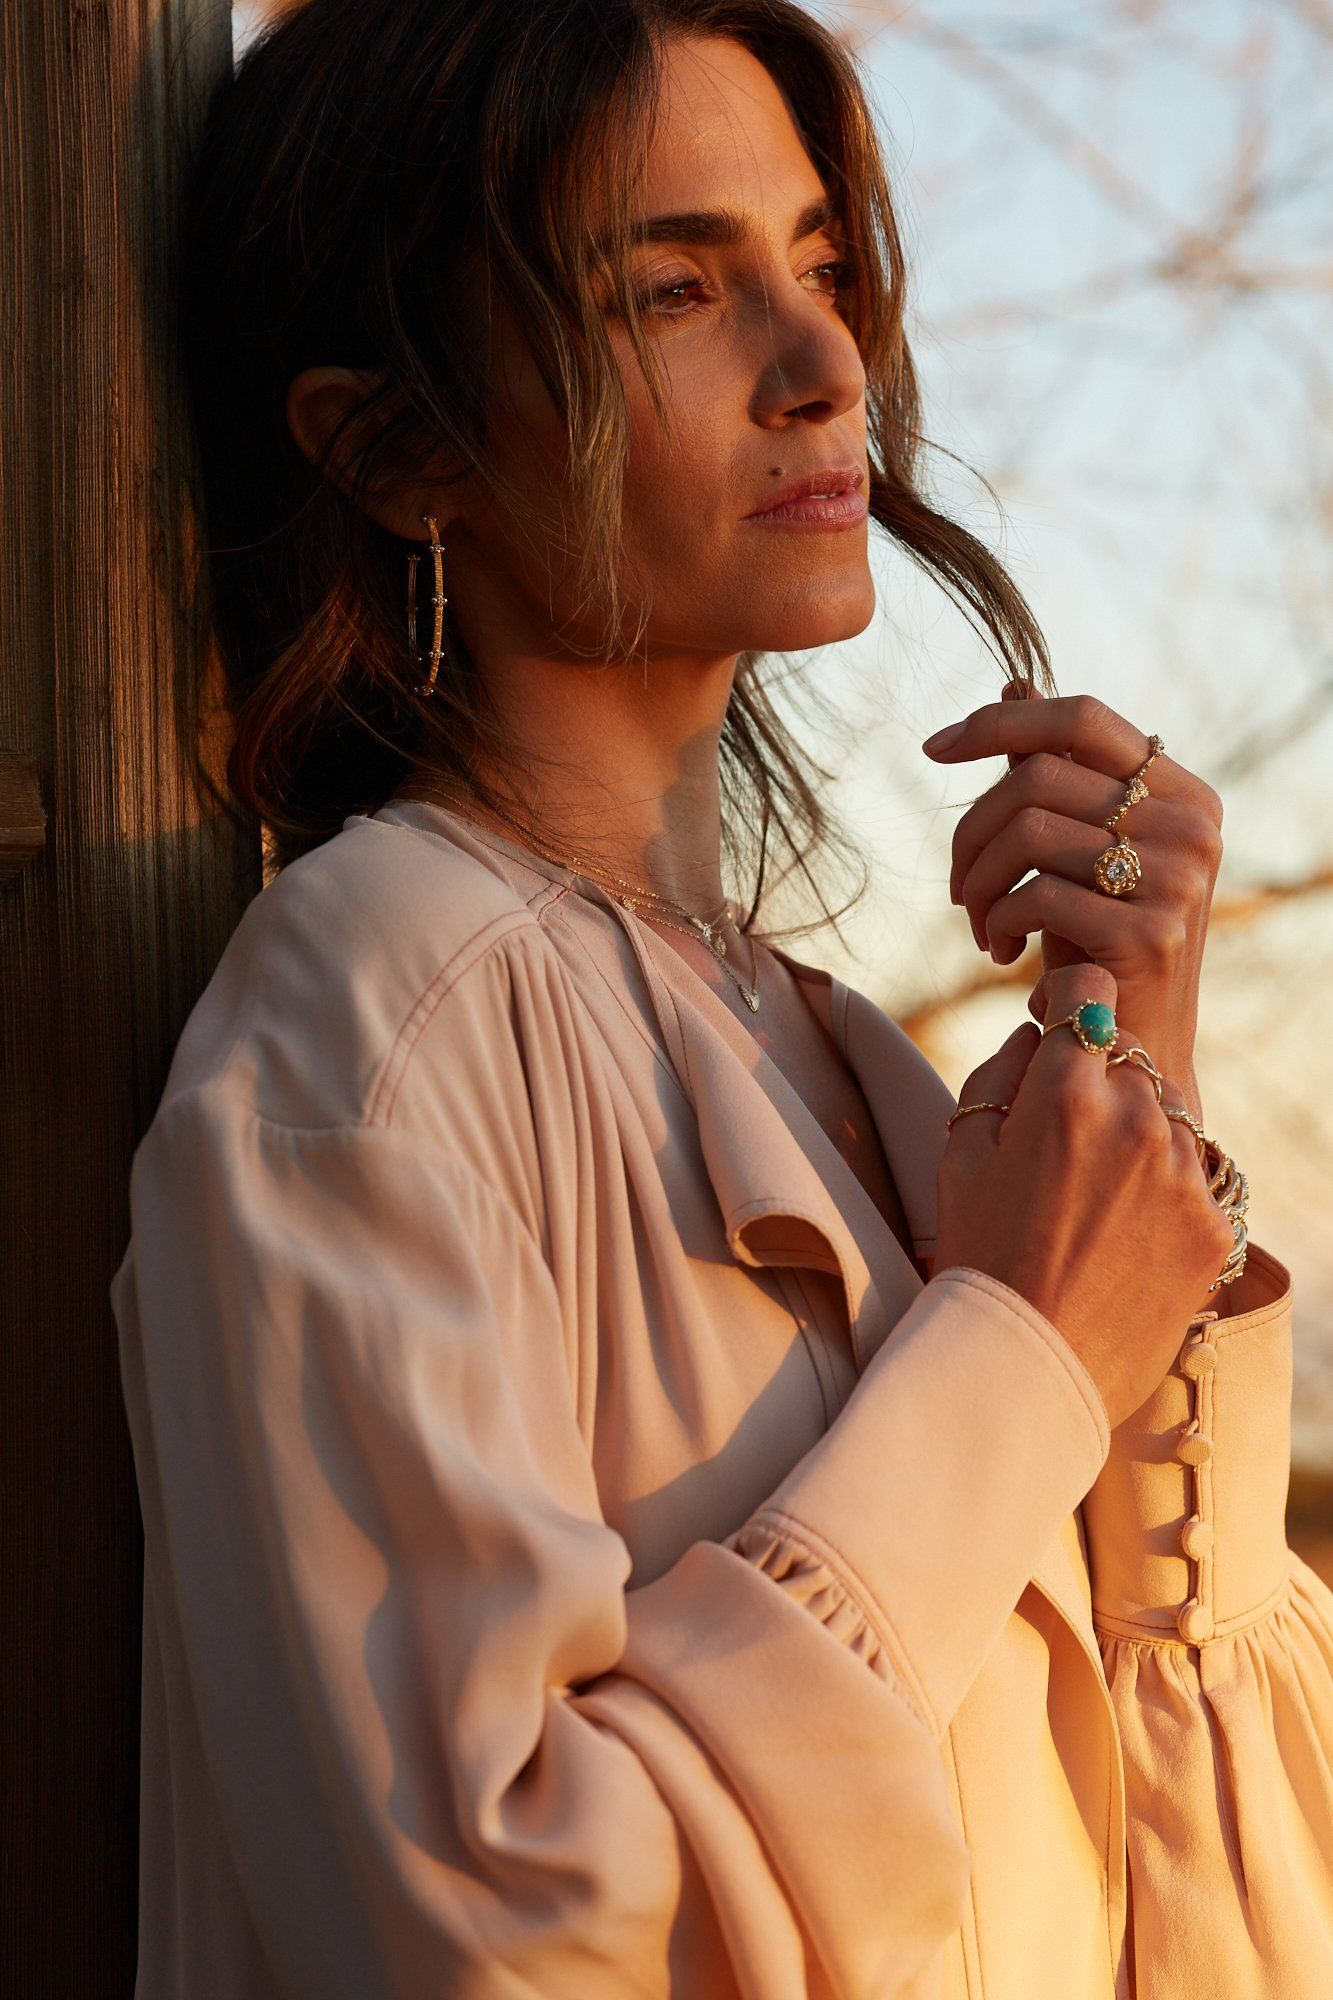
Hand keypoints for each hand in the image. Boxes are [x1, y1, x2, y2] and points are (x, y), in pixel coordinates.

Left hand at [923, 685, 1223, 1125]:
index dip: (998, 721)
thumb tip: (1015, 682)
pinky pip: (1034, 896)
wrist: (1135, 1049)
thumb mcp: (1077, 849)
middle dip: (970, 831)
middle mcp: (1192, 824)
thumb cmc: (1099, 940)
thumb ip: (1056, 772)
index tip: (932, 748)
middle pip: (1037, 777)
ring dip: (975, 883)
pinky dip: (995, 921)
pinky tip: (1000, 950)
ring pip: (1027, 833)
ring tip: (974, 921)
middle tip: (953, 885)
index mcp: (1183, 790)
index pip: (1081, 717)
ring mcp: (1178, 879)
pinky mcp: (1149, 934)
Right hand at [935, 963, 1235, 1427]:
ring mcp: (1185, 1174)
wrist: (1027, 1369)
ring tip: (1088, 1198)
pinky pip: (1191, 1176)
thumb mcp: (960, 1154)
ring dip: (1135, 1133)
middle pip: (1129, 1056)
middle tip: (1060, 1139)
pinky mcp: (1214, 1224)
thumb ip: (1000, 1072)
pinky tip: (1118, 1234)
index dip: (1066, 1001)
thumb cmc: (979, 1257)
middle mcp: (1138, 1120)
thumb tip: (1041, 1035)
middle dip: (1097, 1079)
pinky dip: (1161, 1190)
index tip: (1056, 1026)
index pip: (1088, 990)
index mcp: (1066, 1093)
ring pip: (1166, 1114)